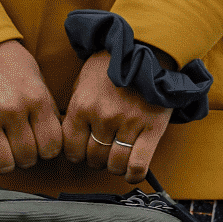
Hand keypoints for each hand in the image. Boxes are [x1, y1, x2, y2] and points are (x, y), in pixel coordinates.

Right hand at [0, 41, 62, 179]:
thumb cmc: (4, 62)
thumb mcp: (34, 77)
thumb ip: (46, 107)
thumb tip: (55, 136)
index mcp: (36, 97)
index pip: (52, 146)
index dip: (47, 150)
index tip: (38, 145)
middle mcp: (13, 109)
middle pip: (29, 157)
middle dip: (26, 157)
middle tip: (18, 147)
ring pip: (6, 165)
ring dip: (6, 164)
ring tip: (3, 153)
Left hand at [62, 52, 171, 182]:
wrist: (145, 48)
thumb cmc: (112, 65)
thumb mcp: (83, 82)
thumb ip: (77, 110)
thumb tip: (72, 138)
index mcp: (82, 106)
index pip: (71, 149)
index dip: (76, 154)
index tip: (82, 151)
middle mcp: (103, 117)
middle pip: (93, 158)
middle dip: (96, 160)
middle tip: (102, 152)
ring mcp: (128, 123)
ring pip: (114, 164)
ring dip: (113, 167)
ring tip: (117, 158)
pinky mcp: (151, 128)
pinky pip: (138, 164)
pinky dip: (133, 174)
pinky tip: (130, 171)